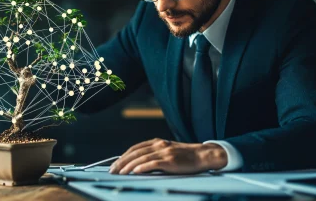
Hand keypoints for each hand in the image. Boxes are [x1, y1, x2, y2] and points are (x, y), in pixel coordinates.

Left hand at [109, 138, 226, 174]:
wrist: (202, 155)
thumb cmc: (185, 157)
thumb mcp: (167, 151)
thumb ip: (154, 154)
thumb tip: (138, 164)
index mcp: (156, 142)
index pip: (135, 148)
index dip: (123, 156)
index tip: (115, 164)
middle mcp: (158, 145)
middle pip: (135, 153)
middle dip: (122, 162)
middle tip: (112, 170)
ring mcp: (164, 152)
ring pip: (141, 158)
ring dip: (128, 166)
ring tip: (120, 173)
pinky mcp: (170, 160)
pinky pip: (152, 163)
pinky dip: (142, 167)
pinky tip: (134, 171)